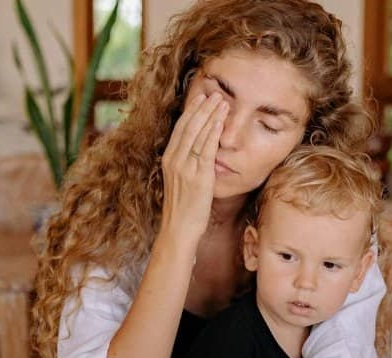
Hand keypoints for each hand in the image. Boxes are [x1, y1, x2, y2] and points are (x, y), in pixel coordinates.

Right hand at [159, 92, 227, 245]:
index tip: (201, 98)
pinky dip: (213, 132)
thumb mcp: (180, 182)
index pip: (180, 129)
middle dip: (202, 108)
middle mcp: (175, 160)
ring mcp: (185, 167)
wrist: (179, 229)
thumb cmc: (182, 209)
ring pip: (198, 134)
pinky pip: (206, 149)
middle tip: (214, 94)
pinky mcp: (198, 176)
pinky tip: (220, 122)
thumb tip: (197, 154)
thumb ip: (186, 165)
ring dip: (211, 115)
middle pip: (188, 127)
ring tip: (222, 102)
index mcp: (169, 159)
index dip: (191, 112)